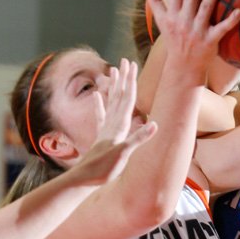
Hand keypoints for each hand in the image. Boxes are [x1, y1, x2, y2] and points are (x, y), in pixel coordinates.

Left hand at [67, 59, 157, 186]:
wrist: (84, 178)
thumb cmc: (104, 168)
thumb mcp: (124, 153)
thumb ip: (138, 138)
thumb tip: (155, 124)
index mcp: (119, 125)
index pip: (127, 99)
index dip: (130, 81)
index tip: (132, 65)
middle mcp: (112, 124)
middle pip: (119, 96)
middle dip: (124, 78)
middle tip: (126, 60)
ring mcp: (105, 129)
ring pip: (110, 102)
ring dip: (113, 86)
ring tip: (112, 70)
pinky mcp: (101, 137)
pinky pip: (100, 116)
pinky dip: (99, 104)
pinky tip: (96, 96)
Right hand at [147, 0, 239, 79]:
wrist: (183, 67)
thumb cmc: (174, 42)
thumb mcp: (162, 23)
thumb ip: (156, 3)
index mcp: (173, 17)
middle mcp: (184, 22)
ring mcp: (197, 31)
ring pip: (206, 7)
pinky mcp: (210, 40)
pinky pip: (222, 29)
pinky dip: (231, 21)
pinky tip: (239, 11)